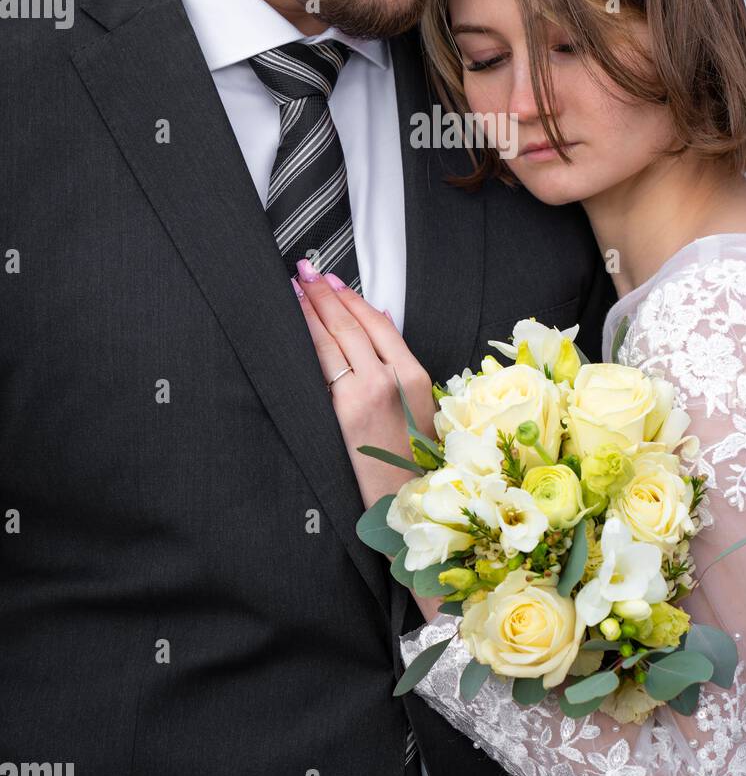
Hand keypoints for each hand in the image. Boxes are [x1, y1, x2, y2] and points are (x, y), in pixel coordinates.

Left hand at [292, 264, 435, 508]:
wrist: (402, 501)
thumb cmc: (412, 458)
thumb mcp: (419, 404)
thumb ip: (399, 362)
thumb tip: (381, 320)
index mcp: (413, 376)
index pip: (378, 323)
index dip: (352, 298)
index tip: (334, 282)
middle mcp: (389, 380)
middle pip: (351, 325)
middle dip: (325, 295)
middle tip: (306, 273)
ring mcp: (364, 395)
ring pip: (332, 341)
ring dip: (311, 312)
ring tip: (295, 292)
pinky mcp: (341, 413)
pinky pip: (321, 368)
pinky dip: (307, 342)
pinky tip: (296, 330)